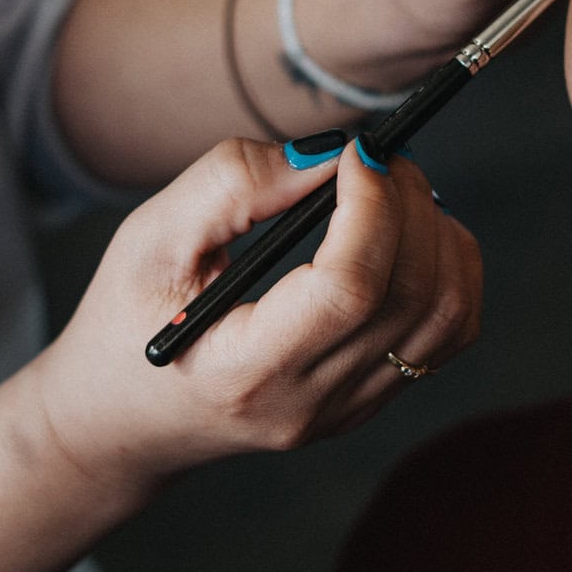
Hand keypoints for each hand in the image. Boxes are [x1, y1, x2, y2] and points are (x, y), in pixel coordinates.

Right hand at [25, 137, 479, 505]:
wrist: (121, 420)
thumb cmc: (127, 322)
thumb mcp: (147, 241)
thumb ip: (229, 185)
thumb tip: (325, 154)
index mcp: (247, 371)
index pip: (350, 289)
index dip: (372, 206)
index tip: (356, 152)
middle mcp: (310, 402)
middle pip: (412, 294)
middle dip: (410, 203)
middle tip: (377, 156)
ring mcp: (347, 409)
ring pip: (448, 315)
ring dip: (439, 233)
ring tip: (392, 191)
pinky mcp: (368, 400)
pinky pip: (447, 334)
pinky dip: (449, 270)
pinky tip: (408, 235)